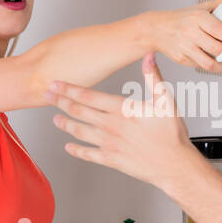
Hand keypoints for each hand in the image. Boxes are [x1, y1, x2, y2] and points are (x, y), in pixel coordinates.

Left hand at [45, 52, 203, 194]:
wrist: (174, 165)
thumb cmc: (171, 135)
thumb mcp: (166, 101)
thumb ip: (154, 77)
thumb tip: (149, 57)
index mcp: (123, 110)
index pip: (89, 96)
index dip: (69, 89)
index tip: (56, 83)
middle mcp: (112, 126)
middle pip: (79, 111)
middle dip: (60, 102)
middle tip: (47, 96)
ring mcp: (109, 144)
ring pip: (80, 132)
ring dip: (65, 124)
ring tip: (55, 118)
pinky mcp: (111, 160)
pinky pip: (89, 154)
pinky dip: (76, 150)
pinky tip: (69, 146)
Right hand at [146, 0, 221, 74]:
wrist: (155, 29)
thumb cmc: (181, 18)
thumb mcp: (198, 8)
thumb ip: (217, 4)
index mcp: (198, 18)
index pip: (219, 30)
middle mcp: (191, 32)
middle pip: (217, 49)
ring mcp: (185, 47)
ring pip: (209, 63)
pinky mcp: (182, 59)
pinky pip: (201, 66)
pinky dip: (216, 69)